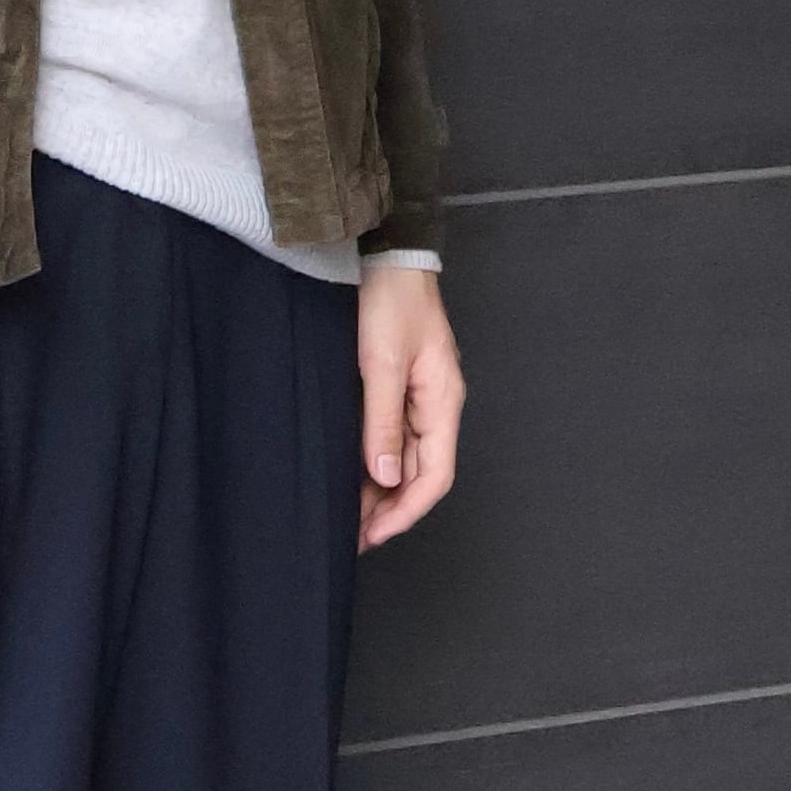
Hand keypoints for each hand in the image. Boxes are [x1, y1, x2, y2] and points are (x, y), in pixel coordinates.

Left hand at [357, 264, 462, 552]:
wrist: (385, 256)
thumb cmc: (390, 300)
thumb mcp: (380, 364)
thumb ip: (382, 422)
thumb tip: (385, 475)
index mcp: (443, 401)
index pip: (435, 475)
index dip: (406, 511)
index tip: (375, 534)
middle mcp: (435, 405)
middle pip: (420, 473)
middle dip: (389, 508)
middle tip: (352, 534)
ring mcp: (417, 397)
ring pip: (404, 459)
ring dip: (379, 489)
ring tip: (347, 514)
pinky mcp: (397, 387)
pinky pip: (391, 437)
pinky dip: (373, 462)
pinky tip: (350, 475)